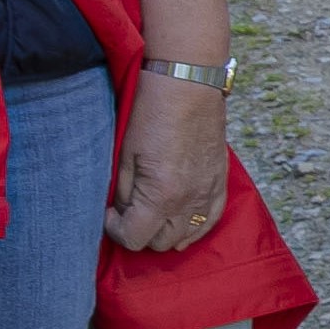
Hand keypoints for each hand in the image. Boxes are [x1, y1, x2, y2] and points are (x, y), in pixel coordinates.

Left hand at [109, 71, 231, 252]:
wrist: (188, 85)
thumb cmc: (151, 114)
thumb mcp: (124, 155)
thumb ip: (123, 192)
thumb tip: (122, 211)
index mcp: (160, 195)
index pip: (135, 238)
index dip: (116, 230)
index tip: (110, 215)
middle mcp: (188, 202)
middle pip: (161, 243)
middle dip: (140, 232)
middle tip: (129, 213)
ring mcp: (208, 194)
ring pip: (186, 237)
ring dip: (166, 232)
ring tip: (153, 214)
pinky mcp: (220, 183)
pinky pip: (210, 221)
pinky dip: (194, 226)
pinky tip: (180, 217)